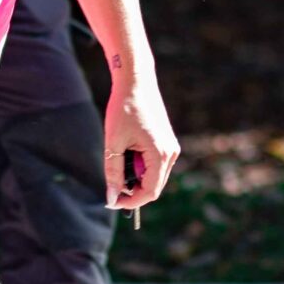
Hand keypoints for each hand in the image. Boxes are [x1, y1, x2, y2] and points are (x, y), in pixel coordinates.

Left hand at [103, 80, 180, 210]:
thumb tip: (112, 198)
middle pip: (153, 186)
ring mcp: (171, 147)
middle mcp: (171, 153)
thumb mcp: (113, 143)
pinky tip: (127, 150)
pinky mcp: (166, 142)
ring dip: (135, 176)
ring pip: (153, 176)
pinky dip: (140, 165)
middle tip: (111, 181)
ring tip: (119, 156)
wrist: (135, 81)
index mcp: (161, 154)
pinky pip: (154, 164)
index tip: (112, 200)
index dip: (130, 202)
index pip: (150, 192)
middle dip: (132, 189)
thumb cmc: (123, 109)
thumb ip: (113, 173)